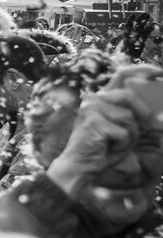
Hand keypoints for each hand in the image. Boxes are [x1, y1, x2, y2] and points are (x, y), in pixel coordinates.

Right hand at [48, 65, 162, 195]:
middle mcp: (94, 98)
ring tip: (114, 142)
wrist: (82, 166)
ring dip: (129, 135)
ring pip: (129, 117)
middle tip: (136, 131)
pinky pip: (123, 132)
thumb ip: (140, 117)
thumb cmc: (105, 148)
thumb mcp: (127, 129)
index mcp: (102, 97)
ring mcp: (91, 108)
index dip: (142, 71)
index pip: (122, 75)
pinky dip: (122, 144)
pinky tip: (107, 147)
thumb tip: (160, 116)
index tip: (160, 73)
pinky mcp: (93, 121)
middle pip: (129, 96)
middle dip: (141, 115)